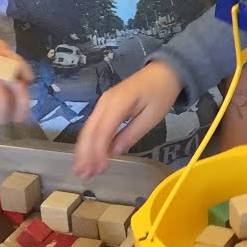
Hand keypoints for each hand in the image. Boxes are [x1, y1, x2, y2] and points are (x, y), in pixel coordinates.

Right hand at [74, 61, 181, 177]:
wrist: (163, 71)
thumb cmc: (161, 93)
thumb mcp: (152, 116)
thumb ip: (132, 134)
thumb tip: (114, 152)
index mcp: (118, 103)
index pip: (102, 131)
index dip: (98, 152)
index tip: (98, 169)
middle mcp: (105, 102)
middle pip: (89, 131)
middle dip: (85, 154)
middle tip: (84, 175)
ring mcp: (103, 103)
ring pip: (88, 129)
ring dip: (84, 150)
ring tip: (83, 170)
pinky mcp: (105, 106)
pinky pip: (94, 126)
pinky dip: (91, 142)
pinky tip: (91, 156)